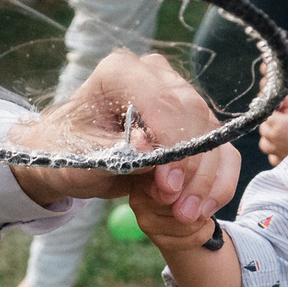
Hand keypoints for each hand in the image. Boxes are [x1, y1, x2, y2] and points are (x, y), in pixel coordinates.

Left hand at [9, 50, 239, 227]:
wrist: (72, 156)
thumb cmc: (68, 153)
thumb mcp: (80, 160)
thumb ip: (114, 153)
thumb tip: (149, 148)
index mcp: (120, 72)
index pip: (162, 100)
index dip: (172, 143)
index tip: (167, 184)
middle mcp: (155, 75)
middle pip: (193, 115)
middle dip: (189, 165)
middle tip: (174, 205)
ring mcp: (178, 95)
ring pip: (211, 133)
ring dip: (204, 178)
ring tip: (185, 214)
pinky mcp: (193, 121)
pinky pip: (220, 148)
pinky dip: (216, 180)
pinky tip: (203, 207)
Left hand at [260, 97, 287, 164]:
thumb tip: (278, 98)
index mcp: (279, 124)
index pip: (265, 114)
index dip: (274, 111)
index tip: (283, 111)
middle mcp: (275, 140)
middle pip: (263, 130)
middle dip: (271, 124)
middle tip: (285, 121)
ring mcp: (279, 153)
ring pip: (265, 145)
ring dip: (271, 139)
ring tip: (284, 134)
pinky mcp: (285, 163)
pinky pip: (273, 158)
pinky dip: (276, 152)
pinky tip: (287, 147)